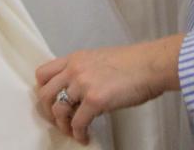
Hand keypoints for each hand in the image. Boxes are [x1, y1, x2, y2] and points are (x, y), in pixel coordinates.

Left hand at [34, 35, 183, 144]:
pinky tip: (85, 136)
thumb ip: (83, 72)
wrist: (150, 65)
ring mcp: (83, 84)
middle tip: (59, 121)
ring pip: (58, 110)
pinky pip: (77, 123)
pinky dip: (79, 133)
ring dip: (63, 125)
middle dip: (48, 112)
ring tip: (73, 131)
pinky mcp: (94, 100)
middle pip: (44, 94)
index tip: (51, 102)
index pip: (43, 73)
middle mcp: (74, 69)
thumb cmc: (132, 63)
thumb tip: (78, 94)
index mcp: (75, 58)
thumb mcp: (99, 60)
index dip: (43, 90)